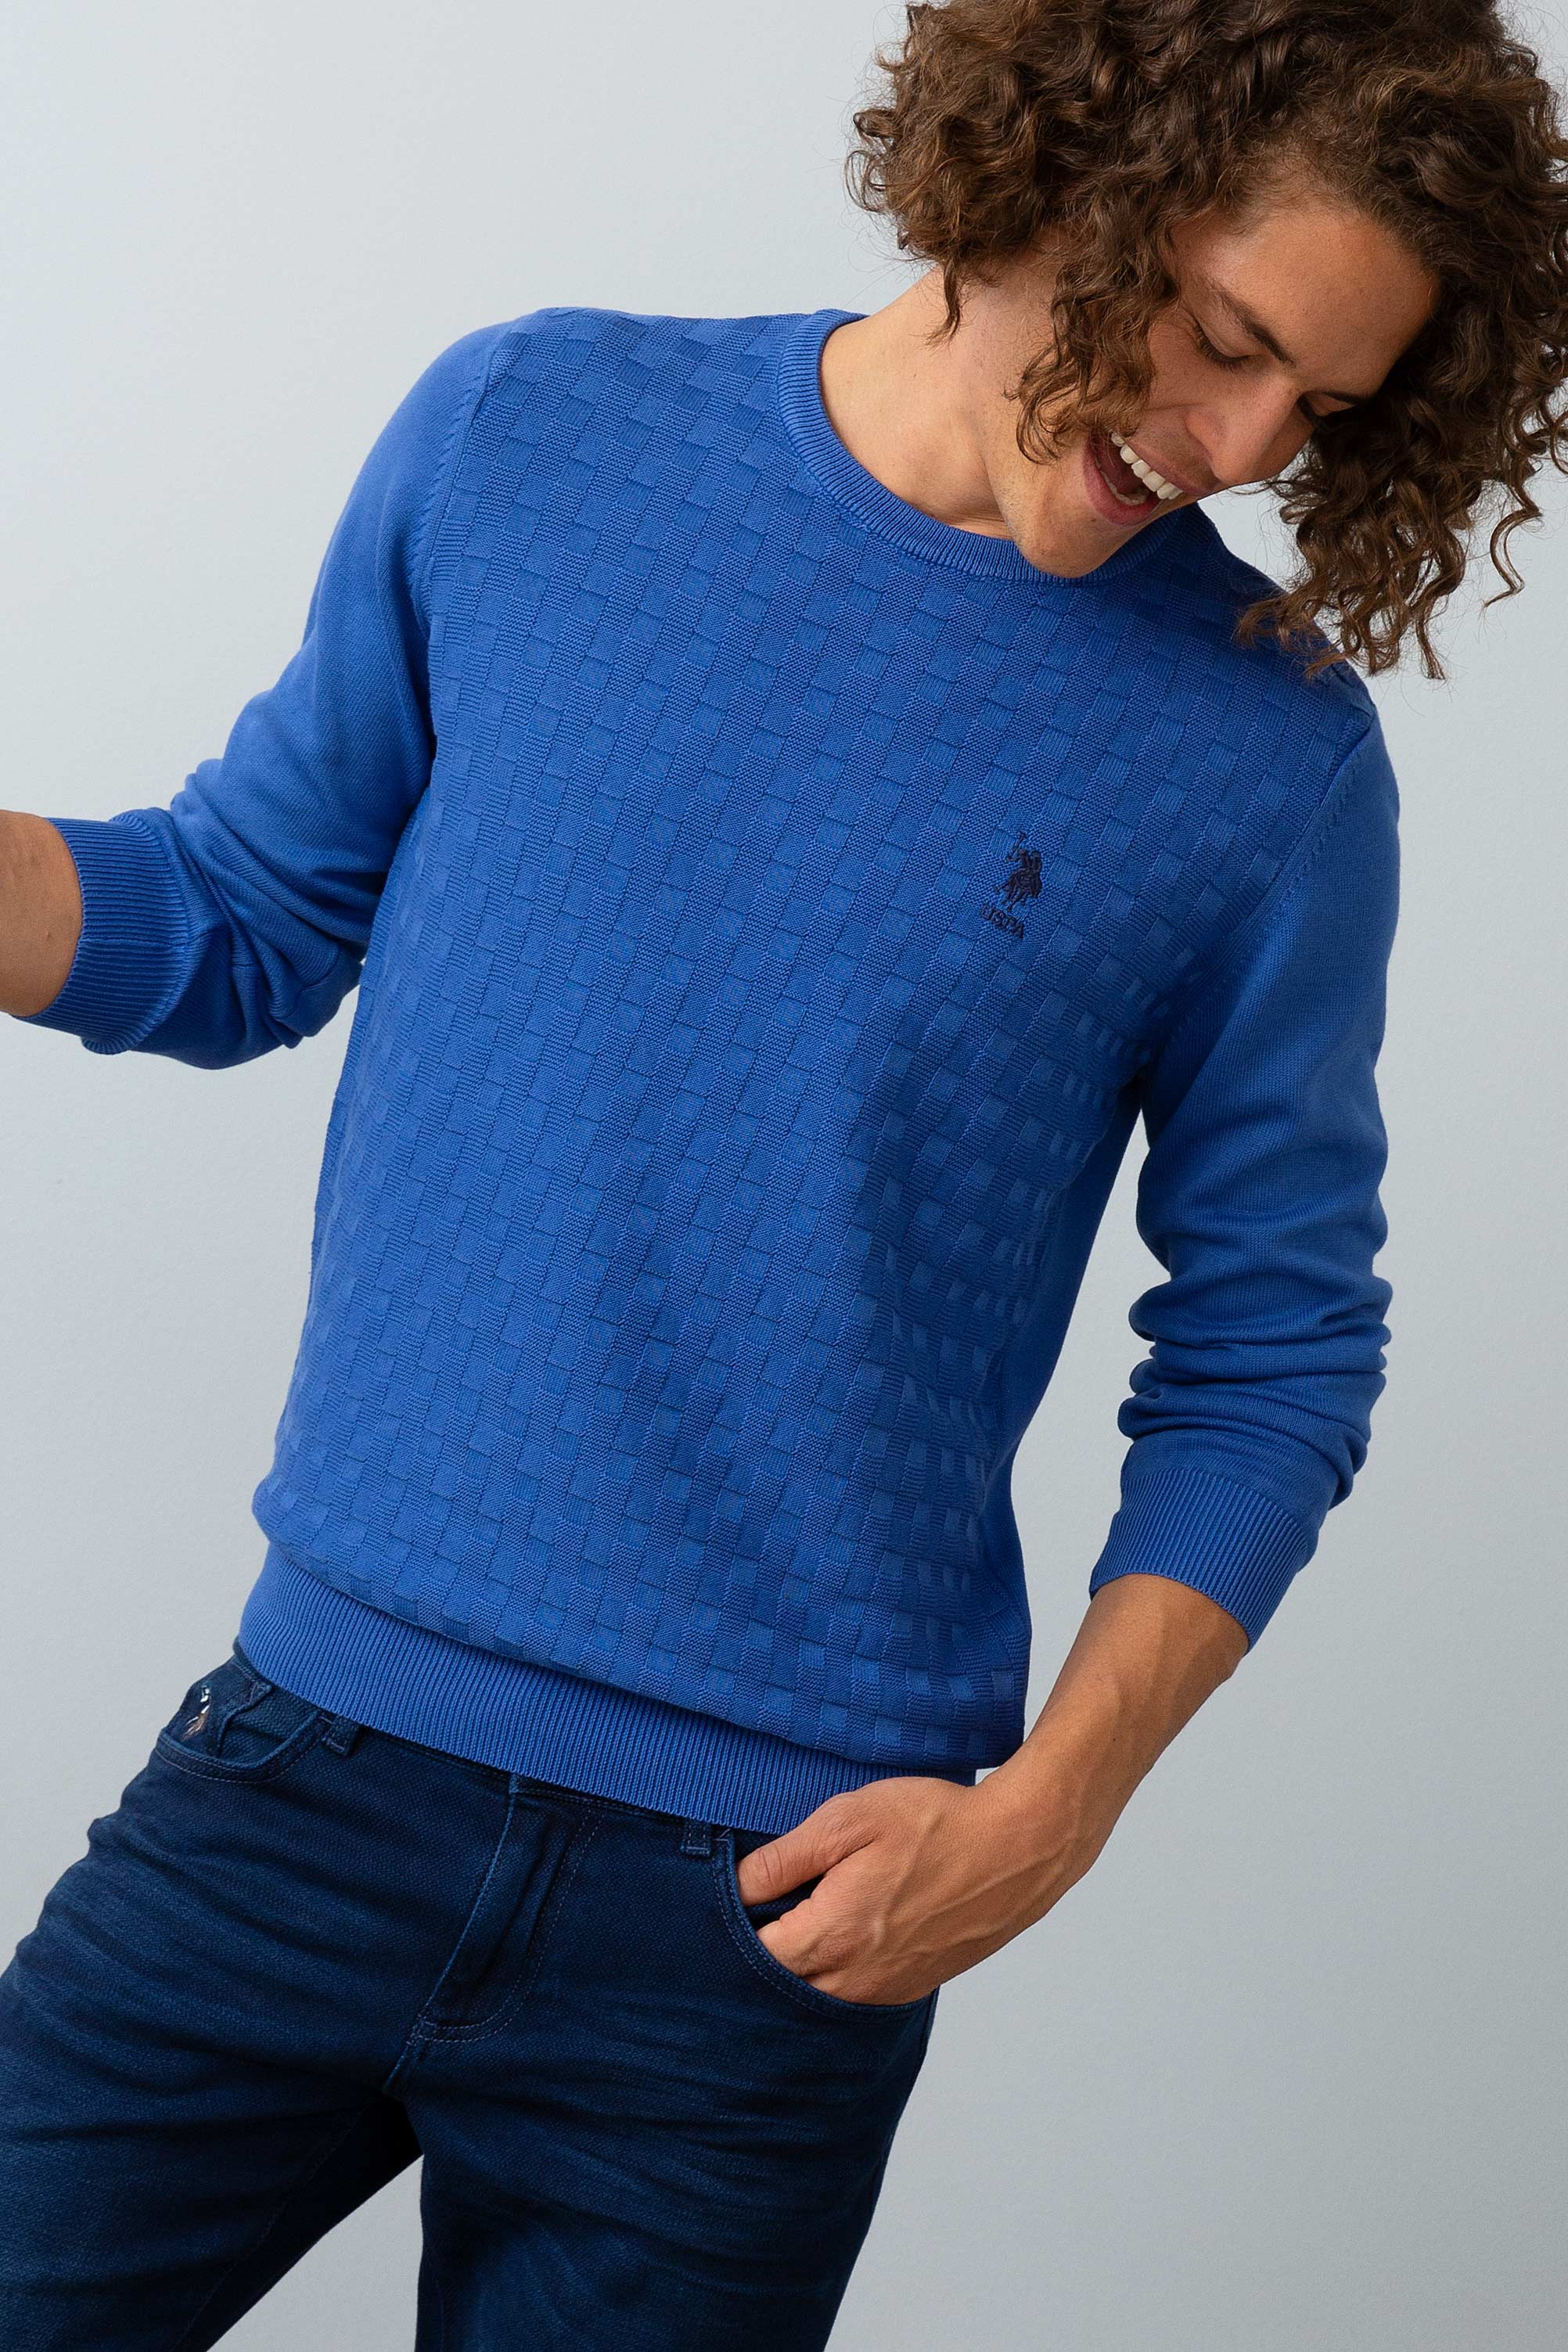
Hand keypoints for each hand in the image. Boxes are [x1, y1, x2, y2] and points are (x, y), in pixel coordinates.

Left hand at [731, 1772, 1078, 2007]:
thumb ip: (786, 1858)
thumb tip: (736, 1885)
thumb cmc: (934, 1825)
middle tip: (765, 1909)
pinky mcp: (914, 1986)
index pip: (756, 1957)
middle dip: (765, 1954)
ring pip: (820, 1997)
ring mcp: (888, 1989)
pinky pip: (857, 1995)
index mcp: (833, 1935)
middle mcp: (857, 1978)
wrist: (1016, 1848)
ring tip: (804, 1918)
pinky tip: (846, 1933)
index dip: (733, 1929)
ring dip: (803, 1968)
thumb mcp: (850, 1820)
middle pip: (783, 1986)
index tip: (732, 1901)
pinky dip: (839, 1974)